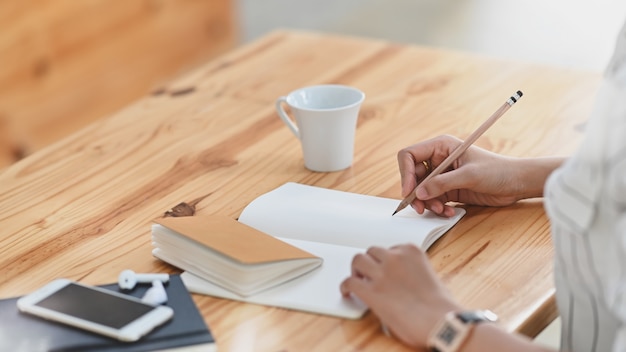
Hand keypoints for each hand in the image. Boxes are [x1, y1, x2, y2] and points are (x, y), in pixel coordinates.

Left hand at [340, 244, 460, 348]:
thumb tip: (402, 282)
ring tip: (358, 279)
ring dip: (357, 270)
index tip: (385, 268)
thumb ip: (413, 272)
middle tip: (368, 273)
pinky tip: (347, 292)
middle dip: (370, 261)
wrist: (440, 321)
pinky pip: (349, 282)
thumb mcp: (430, 277)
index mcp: (411, 252)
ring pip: (358, 260)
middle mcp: (395, 258)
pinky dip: (345, 286)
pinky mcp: (371, 291)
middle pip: (372, 251)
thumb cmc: (441, 306)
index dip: (386, 260)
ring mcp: (381, 273)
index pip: (391, 248)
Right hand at [397, 135, 555, 216]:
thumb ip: (442, 183)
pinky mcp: (448, 189)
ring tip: (440, 210)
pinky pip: (432, 199)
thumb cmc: (497, 171)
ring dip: (427, 203)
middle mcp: (438, 159)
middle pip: (413, 175)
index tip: (409, 191)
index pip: (409, 155)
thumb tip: (419, 193)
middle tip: (420, 208)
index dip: (405, 173)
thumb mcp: (469, 175)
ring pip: (421, 190)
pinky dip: (436, 207)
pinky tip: (448, 212)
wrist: (517, 183)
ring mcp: (443, 174)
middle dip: (415, 192)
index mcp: (441, 146)